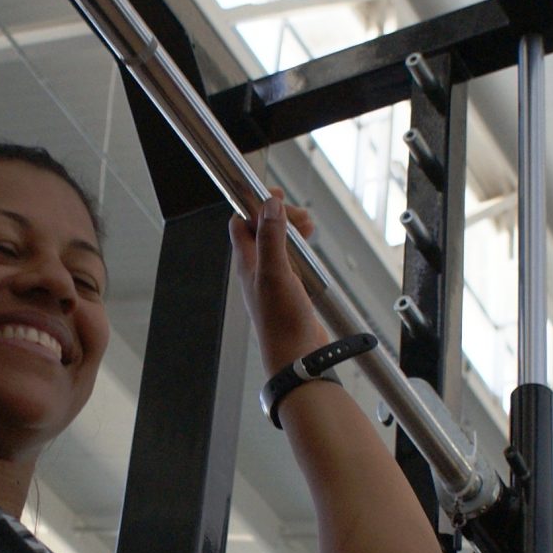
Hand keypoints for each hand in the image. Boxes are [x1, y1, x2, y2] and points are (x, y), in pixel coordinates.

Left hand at [229, 193, 331, 378]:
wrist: (297, 358)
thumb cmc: (282, 322)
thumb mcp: (276, 272)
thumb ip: (271, 237)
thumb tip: (269, 205)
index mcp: (246, 263)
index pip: (241, 223)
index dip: (255, 205)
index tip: (276, 195)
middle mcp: (256, 270)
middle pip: (262, 230)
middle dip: (280, 215)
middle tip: (302, 216)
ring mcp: (272, 280)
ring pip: (278, 244)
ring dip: (291, 230)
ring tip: (309, 227)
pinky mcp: (289, 291)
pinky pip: (291, 260)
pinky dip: (300, 249)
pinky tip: (310, 251)